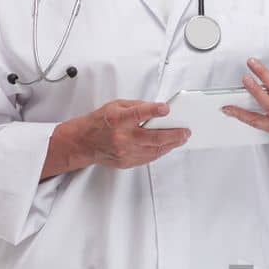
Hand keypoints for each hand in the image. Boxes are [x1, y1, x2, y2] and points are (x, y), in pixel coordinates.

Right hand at [41, 100, 190, 177]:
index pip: (139, 114)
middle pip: (153, 137)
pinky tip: (168, 146)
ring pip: (154, 150)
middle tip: (185, 131)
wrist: (83, 143)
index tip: (166, 108)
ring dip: (171, 144)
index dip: (154, 110)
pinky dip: (161, 151)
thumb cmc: (99, 122)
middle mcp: (122, 137)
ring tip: (181, 138)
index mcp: (118, 120)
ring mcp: (125, 152)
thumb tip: (156, 108)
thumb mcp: (115, 106)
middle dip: (173, 134)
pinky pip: (149, 157)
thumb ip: (136, 106)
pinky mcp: (127, 162)